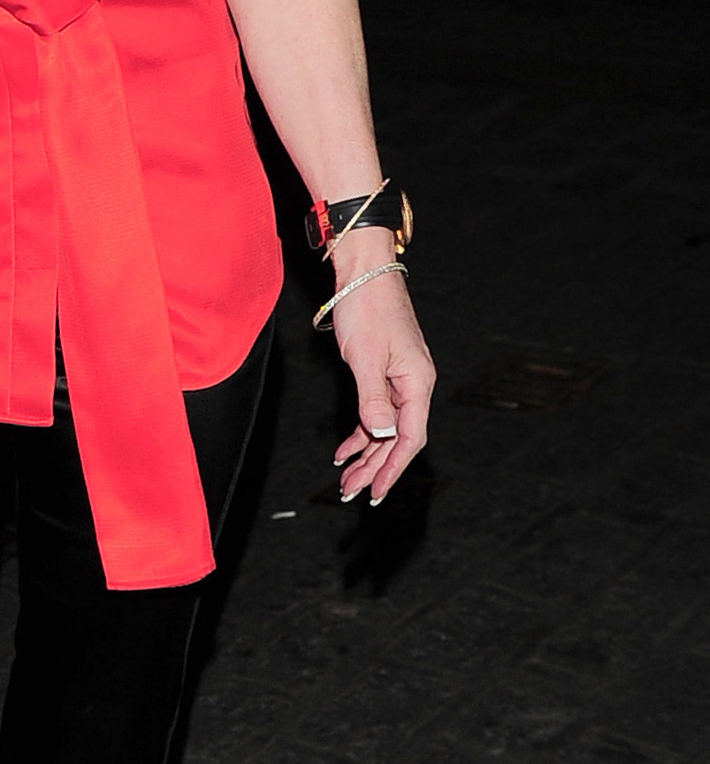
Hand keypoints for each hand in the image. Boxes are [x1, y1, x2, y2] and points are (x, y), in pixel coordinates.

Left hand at [328, 245, 433, 505]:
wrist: (363, 271)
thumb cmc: (366, 307)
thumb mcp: (365, 357)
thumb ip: (373, 399)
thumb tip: (381, 435)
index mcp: (417, 382)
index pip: (410, 438)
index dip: (392, 468)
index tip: (376, 491)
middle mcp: (414, 384)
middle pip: (398, 438)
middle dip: (375, 467)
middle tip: (352, 492)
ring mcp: (400, 378)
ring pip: (386, 427)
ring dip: (366, 454)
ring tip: (346, 478)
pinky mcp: (384, 371)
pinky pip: (377, 411)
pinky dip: (362, 431)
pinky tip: (346, 448)